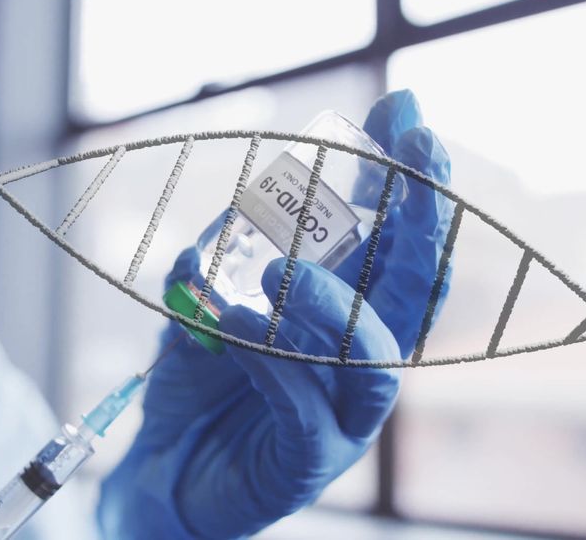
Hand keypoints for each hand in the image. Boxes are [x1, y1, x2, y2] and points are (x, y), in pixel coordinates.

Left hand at [97, 90, 453, 538]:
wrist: (163, 474)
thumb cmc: (198, 388)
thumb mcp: (204, 309)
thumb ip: (216, 267)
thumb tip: (218, 226)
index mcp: (347, 315)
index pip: (393, 242)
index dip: (404, 179)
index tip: (401, 112)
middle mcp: (359, 358)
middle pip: (413, 287)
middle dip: (421, 214)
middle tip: (415, 148)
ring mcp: (343, 413)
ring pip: (375, 355)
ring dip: (334, 303)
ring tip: (276, 271)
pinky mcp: (309, 459)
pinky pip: (303, 404)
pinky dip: (270, 360)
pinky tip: (230, 323)